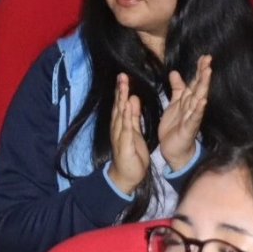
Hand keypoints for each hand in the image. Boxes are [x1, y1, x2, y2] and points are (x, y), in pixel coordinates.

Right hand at [108, 74, 150, 193]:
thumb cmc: (131, 155)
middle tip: (122, 75)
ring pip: (120, 115)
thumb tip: (132, 98)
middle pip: (119, 106)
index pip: (122, 104)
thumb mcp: (134, 132)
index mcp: (122, 124)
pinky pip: (127, 128)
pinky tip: (128, 107)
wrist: (126, 176)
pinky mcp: (125, 144)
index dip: (122, 90)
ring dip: (121, 100)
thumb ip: (133, 116)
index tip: (124, 76)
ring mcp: (120, 135)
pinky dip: (127, 117)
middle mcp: (118, 128)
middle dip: (120, 90)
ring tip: (123, 86)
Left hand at [158, 55, 211, 170]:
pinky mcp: (189, 128)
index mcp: (188, 100)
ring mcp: (192, 117)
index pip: (195, 82)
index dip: (199, 70)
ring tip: (208, 73)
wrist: (173, 149)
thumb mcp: (174, 104)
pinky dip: (199, 109)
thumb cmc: (175, 127)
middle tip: (208, 60)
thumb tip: (175, 72)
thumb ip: (177, 89)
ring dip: (203, 86)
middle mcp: (193, 107)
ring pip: (199, 99)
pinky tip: (203, 101)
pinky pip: (195, 117)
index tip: (204, 57)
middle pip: (199, 87)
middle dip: (203, 74)